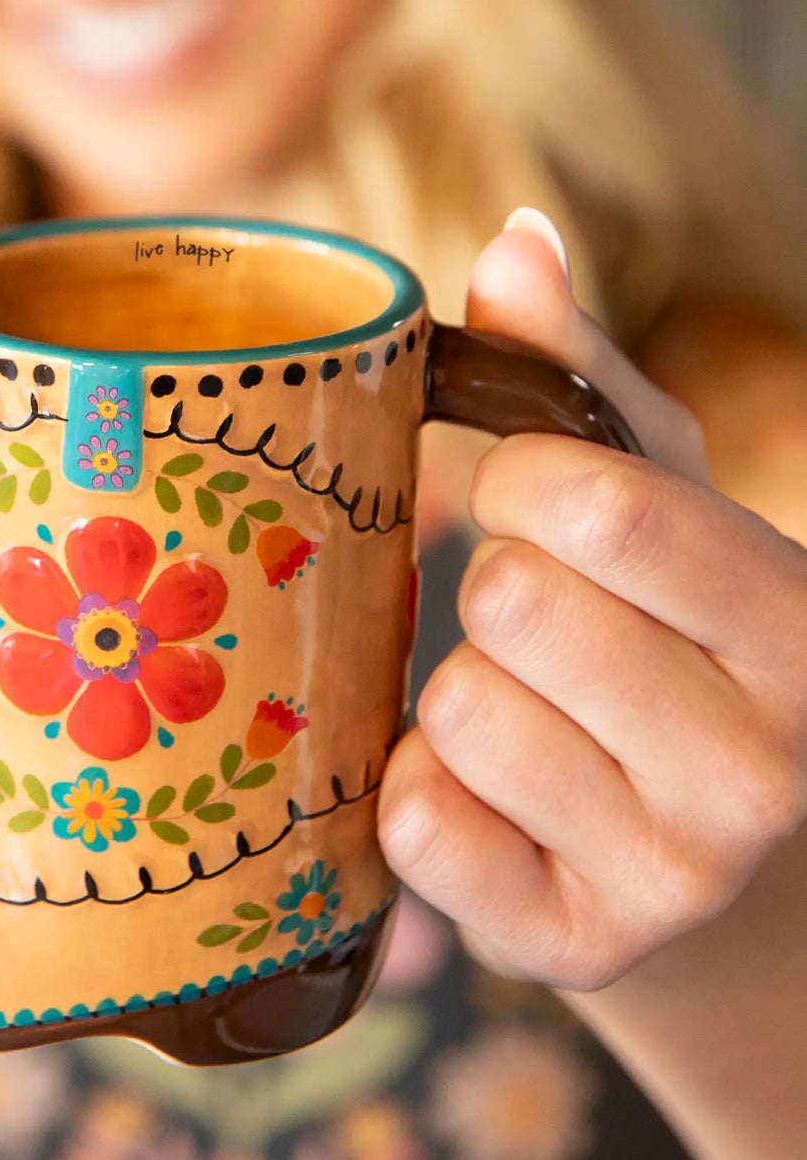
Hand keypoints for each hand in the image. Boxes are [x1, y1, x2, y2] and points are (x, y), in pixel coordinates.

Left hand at [378, 211, 806, 989]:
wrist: (731, 878)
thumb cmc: (685, 647)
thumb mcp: (674, 506)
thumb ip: (585, 373)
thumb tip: (515, 237)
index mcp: (799, 628)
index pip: (603, 506)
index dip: (522, 479)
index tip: (527, 496)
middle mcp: (760, 768)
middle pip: (513, 603)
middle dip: (497, 588)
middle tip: (545, 626)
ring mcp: (674, 876)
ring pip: (455, 709)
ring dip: (460, 694)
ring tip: (535, 718)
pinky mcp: (574, 949)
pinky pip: (418, 826)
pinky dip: (425, 796)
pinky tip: (495, 802)